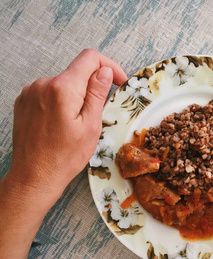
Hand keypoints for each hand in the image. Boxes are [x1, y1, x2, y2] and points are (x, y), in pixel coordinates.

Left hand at [6, 48, 126, 212]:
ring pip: (64, 82)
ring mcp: (30, 92)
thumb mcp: (90, 126)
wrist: (34, 176)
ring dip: (77, 94)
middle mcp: (43, 84)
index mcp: (63, 88)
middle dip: (93, 85)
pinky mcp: (24, 101)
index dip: (109, 66)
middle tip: (101, 110)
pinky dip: (62, 100)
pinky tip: (63, 122)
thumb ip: (97, 94)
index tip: (118, 82)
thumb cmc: (65, 156)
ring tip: (78, 122)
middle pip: (77, 71)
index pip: (90, 58)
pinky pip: (50, 91)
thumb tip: (104, 71)